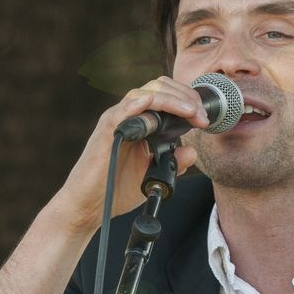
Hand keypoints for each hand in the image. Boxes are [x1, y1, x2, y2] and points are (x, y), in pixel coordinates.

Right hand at [56, 76, 208, 233]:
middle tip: (202, 116)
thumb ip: (172, 162)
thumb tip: (192, 151)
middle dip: (186, 97)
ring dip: (172, 99)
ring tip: (191, 111)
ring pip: (146, 93)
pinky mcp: (107, 131)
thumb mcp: (153, 175)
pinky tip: (155, 105)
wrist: (89, 206)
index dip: (188, 101)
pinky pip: (124, 109)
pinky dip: (141, 103)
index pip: (166, 96)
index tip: (205, 119)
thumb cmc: (115, 189)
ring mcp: (117, 121)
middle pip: (159, 87)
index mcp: (140, 123)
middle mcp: (128, 116)